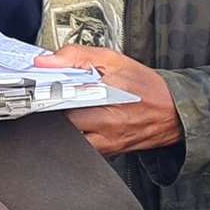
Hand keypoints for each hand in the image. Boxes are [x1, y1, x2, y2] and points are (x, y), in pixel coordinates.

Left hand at [34, 45, 181, 156]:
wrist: (174, 111)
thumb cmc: (147, 86)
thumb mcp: (114, 60)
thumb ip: (77, 56)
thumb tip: (47, 60)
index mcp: (107, 98)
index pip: (63, 100)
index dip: (44, 94)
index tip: (35, 88)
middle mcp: (106, 125)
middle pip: (62, 124)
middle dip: (50, 113)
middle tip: (46, 101)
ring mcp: (107, 143)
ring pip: (70, 141)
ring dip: (61, 127)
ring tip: (60, 113)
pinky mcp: (109, 153)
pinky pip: (83, 150)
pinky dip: (74, 138)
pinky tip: (77, 125)